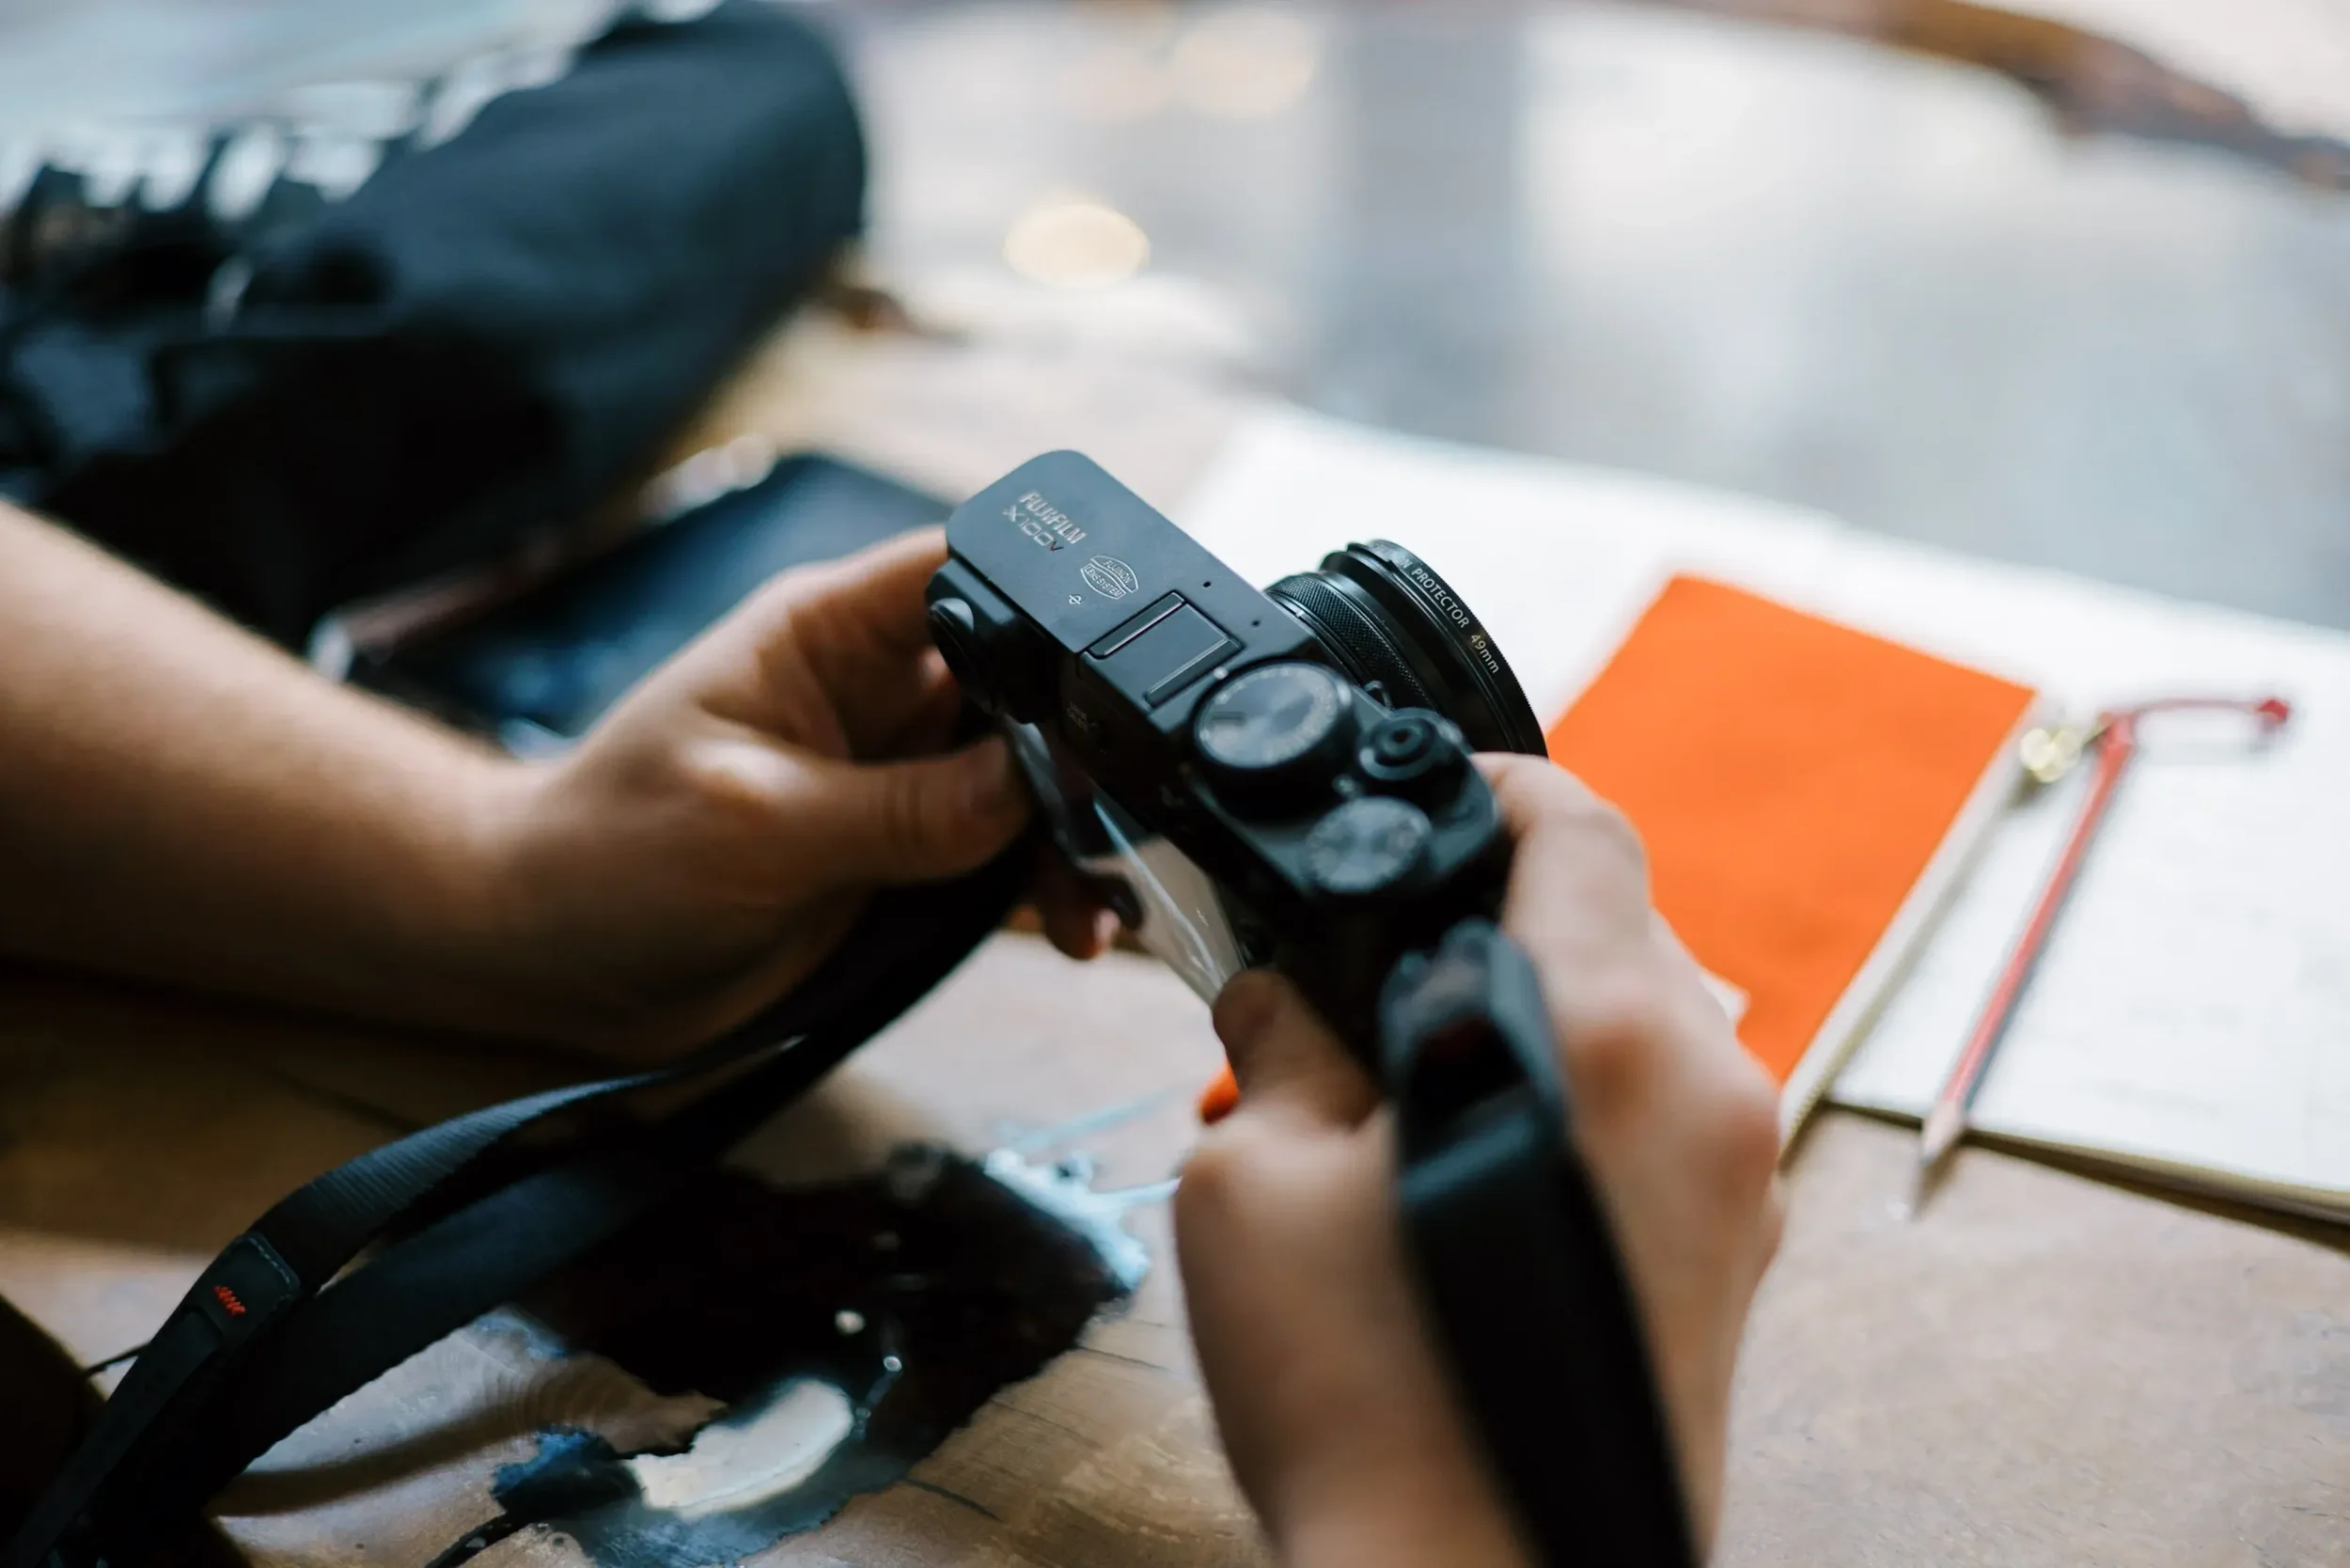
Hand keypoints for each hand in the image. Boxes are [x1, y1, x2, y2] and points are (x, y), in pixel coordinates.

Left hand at [477, 528, 1111, 1056]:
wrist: (548, 960)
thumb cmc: (608, 856)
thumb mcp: (757, 825)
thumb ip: (901, 807)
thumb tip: (1034, 785)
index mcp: (829, 633)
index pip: (968, 569)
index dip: (1056, 597)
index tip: (1129, 661)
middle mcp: (877, 692)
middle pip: (1027, 682)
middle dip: (1084, 743)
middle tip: (1121, 815)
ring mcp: (897, 775)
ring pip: (1032, 776)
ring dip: (1078, 830)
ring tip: (1097, 899)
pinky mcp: (905, 854)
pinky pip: (1008, 854)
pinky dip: (1053, 885)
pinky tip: (1080, 924)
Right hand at [1174, 754, 1783, 1567]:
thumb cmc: (1377, 1407)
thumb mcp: (1259, 1185)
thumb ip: (1279, 1041)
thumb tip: (1280, 988)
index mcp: (1599, 1032)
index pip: (1577, 822)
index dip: (1486, 782)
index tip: (1417, 796)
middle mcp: (1705, 1086)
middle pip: (1616, 914)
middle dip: (1492, 906)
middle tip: (1374, 953)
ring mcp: (1740, 1178)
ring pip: (1642, 1013)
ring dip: (1531, 1003)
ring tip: (1404, 1071)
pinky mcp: (1735, 1253)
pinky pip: (1660, 1108)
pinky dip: (1573, 1089)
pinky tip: (1467, 1153)